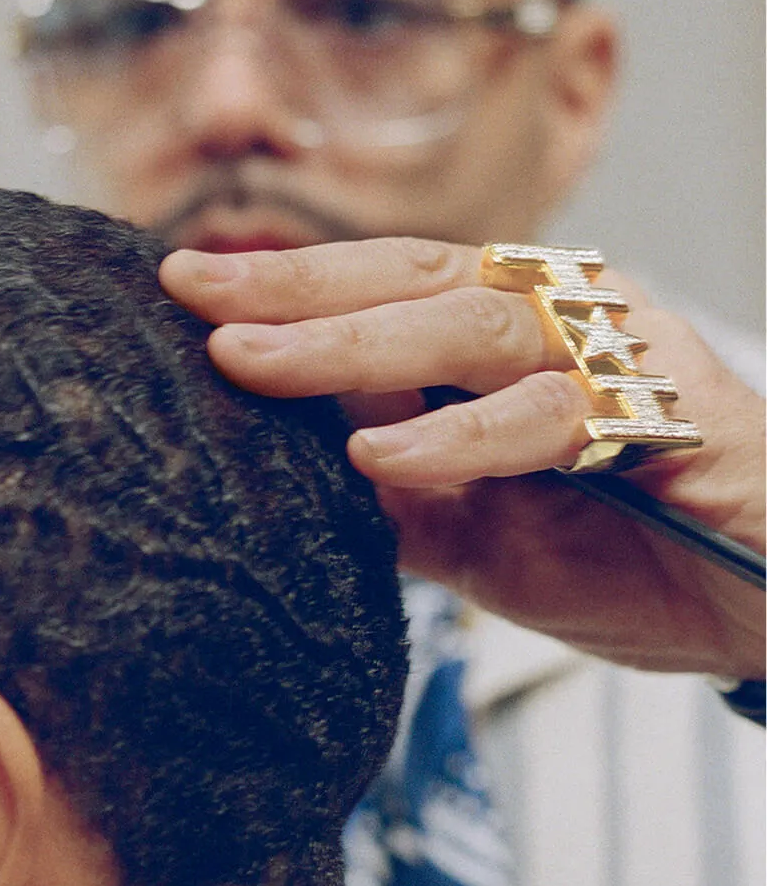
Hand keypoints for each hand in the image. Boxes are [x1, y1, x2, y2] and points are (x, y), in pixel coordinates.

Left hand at [160, 238, 763, 679]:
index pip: (382, 287)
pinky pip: (548, 416)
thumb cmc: (624, 553)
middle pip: (412, 280)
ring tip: (245, 361)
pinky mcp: (667, 412)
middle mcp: (562, 318)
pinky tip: (376, 453)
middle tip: (189, 292)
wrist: (763, 606)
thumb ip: (395, 491)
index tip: (177, 287)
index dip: (283, 283)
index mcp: (509, 333)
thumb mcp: (476, 530)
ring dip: (350, 345)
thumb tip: (276, 471)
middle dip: (293, 286)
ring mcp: (617, 354)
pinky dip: (458, 438)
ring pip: (471, 328)